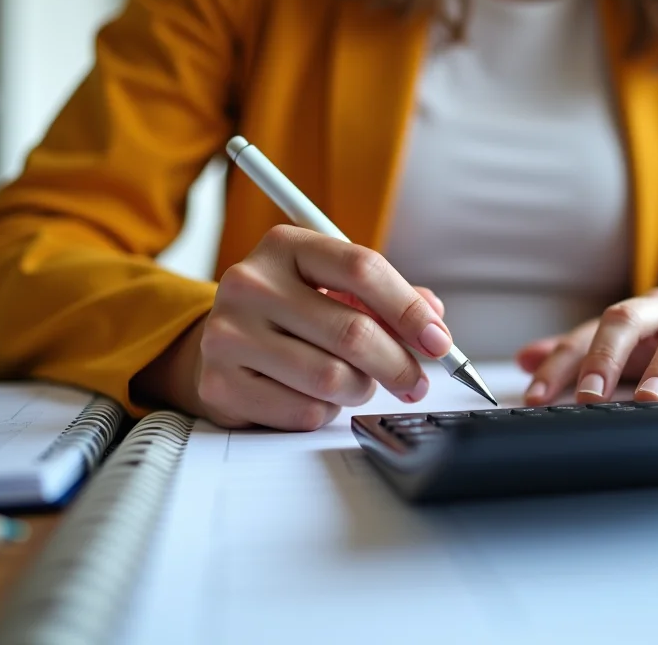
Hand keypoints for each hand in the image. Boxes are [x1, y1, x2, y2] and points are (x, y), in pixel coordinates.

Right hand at [133, 225, 453, 430]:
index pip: (362, 268)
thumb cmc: (290, 314)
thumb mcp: (333, 287)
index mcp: (285, 245)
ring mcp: (228, 334)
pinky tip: (318, 398)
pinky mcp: (220, 383)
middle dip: (397, 364)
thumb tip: (433, 317)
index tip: (438, 341)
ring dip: (360, 390)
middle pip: (352, 331)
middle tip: (415, 382)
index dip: (409, 309)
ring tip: (356, 385)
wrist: (219, 344)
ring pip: (331, 378)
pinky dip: (325, 412)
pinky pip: (303, 411)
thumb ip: (385, 297)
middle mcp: (250, 282)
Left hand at [516, 288, 657, 405]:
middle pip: (629, 320)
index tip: (537, 399)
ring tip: (651, 399)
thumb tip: (523, 359)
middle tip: (590, 396)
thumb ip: (574, 353)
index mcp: (630, 314)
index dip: (558, 367)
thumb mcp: (621, 345)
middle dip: (606, 358)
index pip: (585, 335)